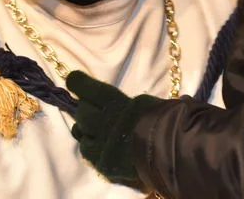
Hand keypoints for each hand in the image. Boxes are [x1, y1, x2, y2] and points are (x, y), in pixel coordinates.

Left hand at [66, 71, 162, 186]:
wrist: (171, 153)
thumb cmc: (167, 123)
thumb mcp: (151, 104)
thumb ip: (136, 104)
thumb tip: (139, 104)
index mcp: (117, 103)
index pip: (89, 89)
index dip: (78, 83)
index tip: (72, 79)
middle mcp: (104, 122)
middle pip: (82, 112)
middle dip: (82, 109)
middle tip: (86, 108)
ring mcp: (102, 144)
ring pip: (80, 132)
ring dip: (82, 128)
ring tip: (87, 128)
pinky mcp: (103, 163)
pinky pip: (87, 153)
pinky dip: (88, 147)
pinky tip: (94, 146)